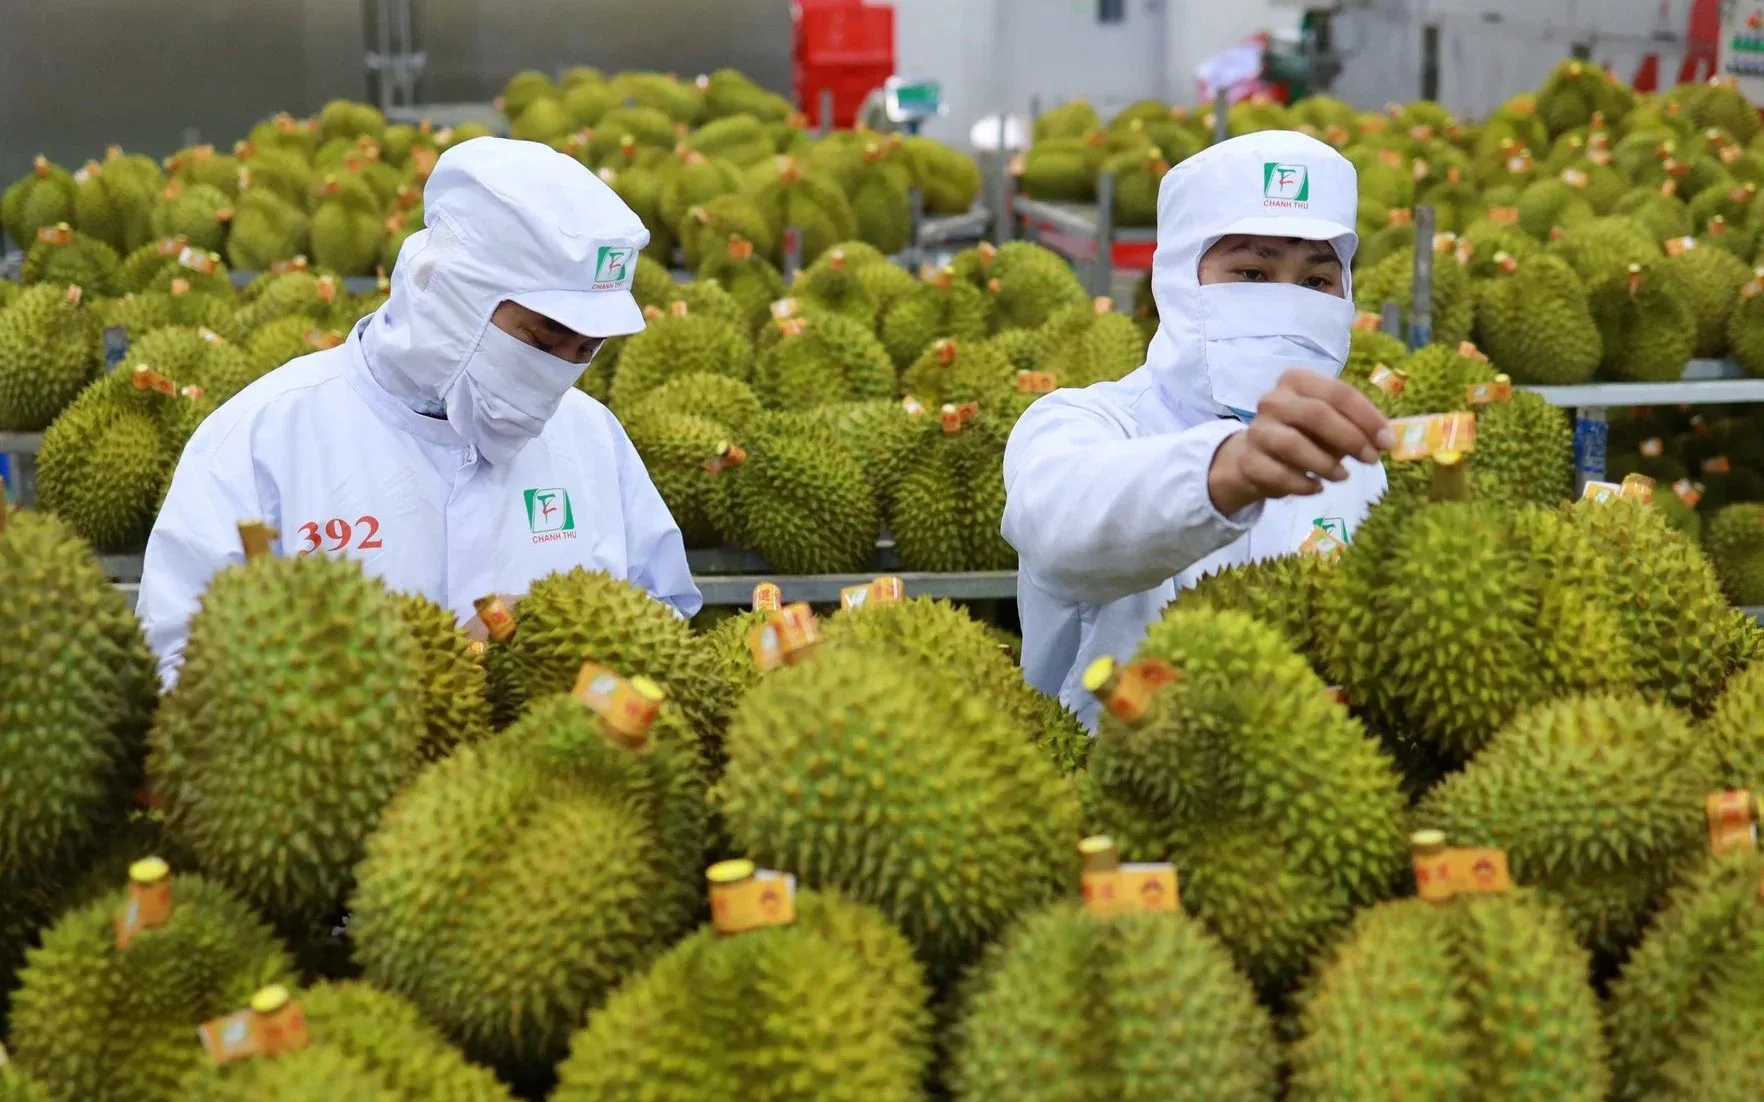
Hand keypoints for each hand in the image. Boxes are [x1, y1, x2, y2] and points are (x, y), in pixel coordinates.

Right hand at [1208, 370, 1393, 515]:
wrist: (1254, 459)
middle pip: (1315, 414)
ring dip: (1325, 463)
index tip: (1387, 442)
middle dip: (1349, 438)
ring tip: (1343, 476)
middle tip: (1371, 459)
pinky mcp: (1248, 460)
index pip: (1338, 393)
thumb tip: (1385, 440)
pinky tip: (1316, 487)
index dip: (1367, 417)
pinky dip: (1303, 484)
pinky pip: (1279, 474)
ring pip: (1293, 444)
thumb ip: (1355, 427)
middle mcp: (1274, 401)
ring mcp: (1257, 430)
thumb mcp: (1330, 424)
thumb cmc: (1302, 436)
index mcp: (1298, 381)